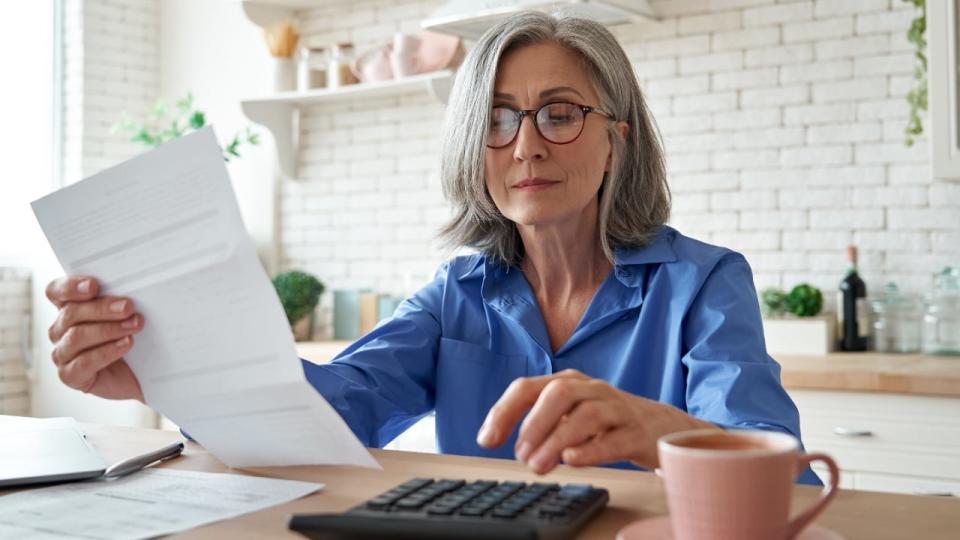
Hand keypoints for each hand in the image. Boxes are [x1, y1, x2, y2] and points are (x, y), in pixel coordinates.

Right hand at [45, 276, 144, 401]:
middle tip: (128, 307)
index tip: (93, 285)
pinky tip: (126, 344)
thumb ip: (119, 301)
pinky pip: (84, 362)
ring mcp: (62, 353)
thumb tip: (131, 290)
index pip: (56, 292)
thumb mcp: (125, 316)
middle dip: (102, 308)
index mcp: (68, 308)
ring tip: (134, 326)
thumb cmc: (129, 339)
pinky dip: (107, 351)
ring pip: (77, 337)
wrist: (138, 374)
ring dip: (109, 329)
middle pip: (71, 313)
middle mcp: (60, 330)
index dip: (70, 287)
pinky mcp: (70, 375)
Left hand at [476, 369, 717, 473]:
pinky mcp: (637, 433)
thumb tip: (510, 444)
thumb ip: (540, 424)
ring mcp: (617, 409)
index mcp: (569, 383)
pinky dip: (591, 449)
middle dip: (534, 423)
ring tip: (539, 466)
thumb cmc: (607, 422)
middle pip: (559, 393)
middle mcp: (592, 390)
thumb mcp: (570, 415)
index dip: (504, 412)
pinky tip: (572, 460)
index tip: (486, 439)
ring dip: (557, 440)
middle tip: (520, 455)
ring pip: (586, 415)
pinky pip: (614, 438)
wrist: (661, 427)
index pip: (528, 387)